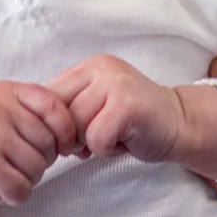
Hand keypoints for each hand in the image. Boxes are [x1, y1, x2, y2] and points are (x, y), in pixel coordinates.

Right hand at [0, 81, 80, 216]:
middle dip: (41, 159)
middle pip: (48, 142)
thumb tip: (78, 136)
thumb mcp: (4, 109)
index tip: (61, 146)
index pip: (56, 108)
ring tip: (5, 171)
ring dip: (28, 178)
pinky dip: (15, 194)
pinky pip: (23, 188)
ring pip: (38, 167)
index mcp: (5, 90)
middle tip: (17, 160)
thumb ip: (37, 112)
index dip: (66, 132)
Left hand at [46, 54, 189, 162]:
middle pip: (60, 112)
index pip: (49, 96)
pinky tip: (124, 142)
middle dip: (73, 136)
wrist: (180, 124)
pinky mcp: (127, 106)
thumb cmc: (134, 121)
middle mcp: (101, 68)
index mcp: (89, 66)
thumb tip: (36, 126)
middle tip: (96, 139)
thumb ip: (71, 107)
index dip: (55, 124)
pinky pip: (96, 139)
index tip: (73, 135)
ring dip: (92, 143)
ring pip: (77, 126)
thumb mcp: (97, 104)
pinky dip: (107, 150)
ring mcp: (115, 84)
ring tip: (114, 137)